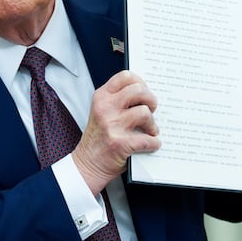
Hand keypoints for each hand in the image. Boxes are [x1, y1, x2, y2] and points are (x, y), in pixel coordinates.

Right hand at [72, 71, 159, 194]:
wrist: (87, 164)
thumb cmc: (98, 138)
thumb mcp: (101, 111)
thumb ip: (118, 101)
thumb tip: (146, 94)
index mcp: (101, 97)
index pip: (126, 77)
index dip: (140, 82)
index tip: (145, 91)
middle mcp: (105, 108)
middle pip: (139, 91)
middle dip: (150, 100)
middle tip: (151, 109)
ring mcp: (112, 125)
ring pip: (145, 112)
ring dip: (152, 124)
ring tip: (150, 130)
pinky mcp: (120, 143)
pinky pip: (148, 139)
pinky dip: (154, 143)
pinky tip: (152, 144)